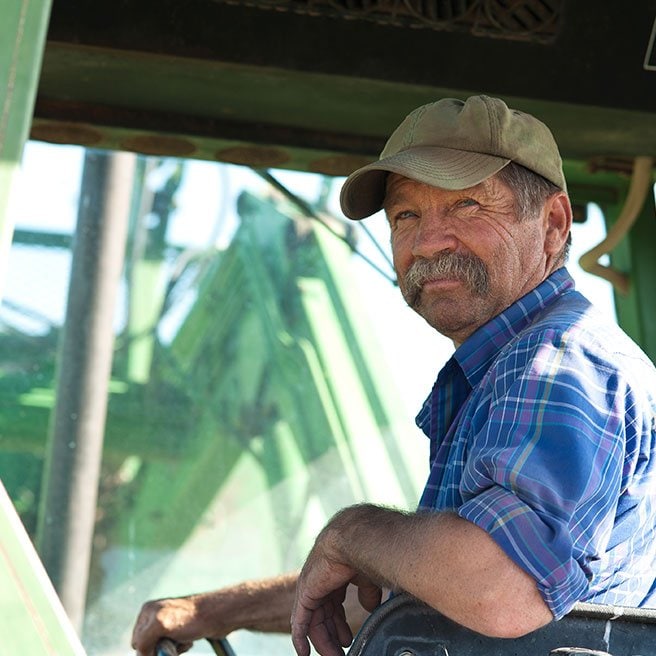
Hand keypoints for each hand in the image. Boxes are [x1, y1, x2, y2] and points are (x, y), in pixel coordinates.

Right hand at [131, 597, 199, 655]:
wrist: (217, 616)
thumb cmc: (191, 618)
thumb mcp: (161, 625)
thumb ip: (143, 639)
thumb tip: (140, 654)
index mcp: (147, 611)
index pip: (136, 642)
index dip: (147, 649)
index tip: (162, 643)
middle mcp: (156, 616)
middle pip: (148, 647)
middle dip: (161, 649)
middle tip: (175, 640)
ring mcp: (168, 624)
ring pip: (161, 650)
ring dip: (172, 651)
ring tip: (183, 640)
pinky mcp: (180, 631)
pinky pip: (173, 650)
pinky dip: (180, 649)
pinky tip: (188, 641)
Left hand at [290, 526, 381, 655]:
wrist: (356, 538)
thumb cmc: (367, 551)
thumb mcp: (368, 576)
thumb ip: (367, 591)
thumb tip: (370, 606)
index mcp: (336, 573)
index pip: (334, 604)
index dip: (340, 623)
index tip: (348, 639)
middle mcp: (321, 580)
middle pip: (325, 614)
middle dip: (333, 635)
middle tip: (341, 653)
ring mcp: (312, 586)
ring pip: (315, 621)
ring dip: (323, 642)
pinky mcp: (306, 592)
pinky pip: (300, 621)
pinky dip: (300, 638)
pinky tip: (303, 653)